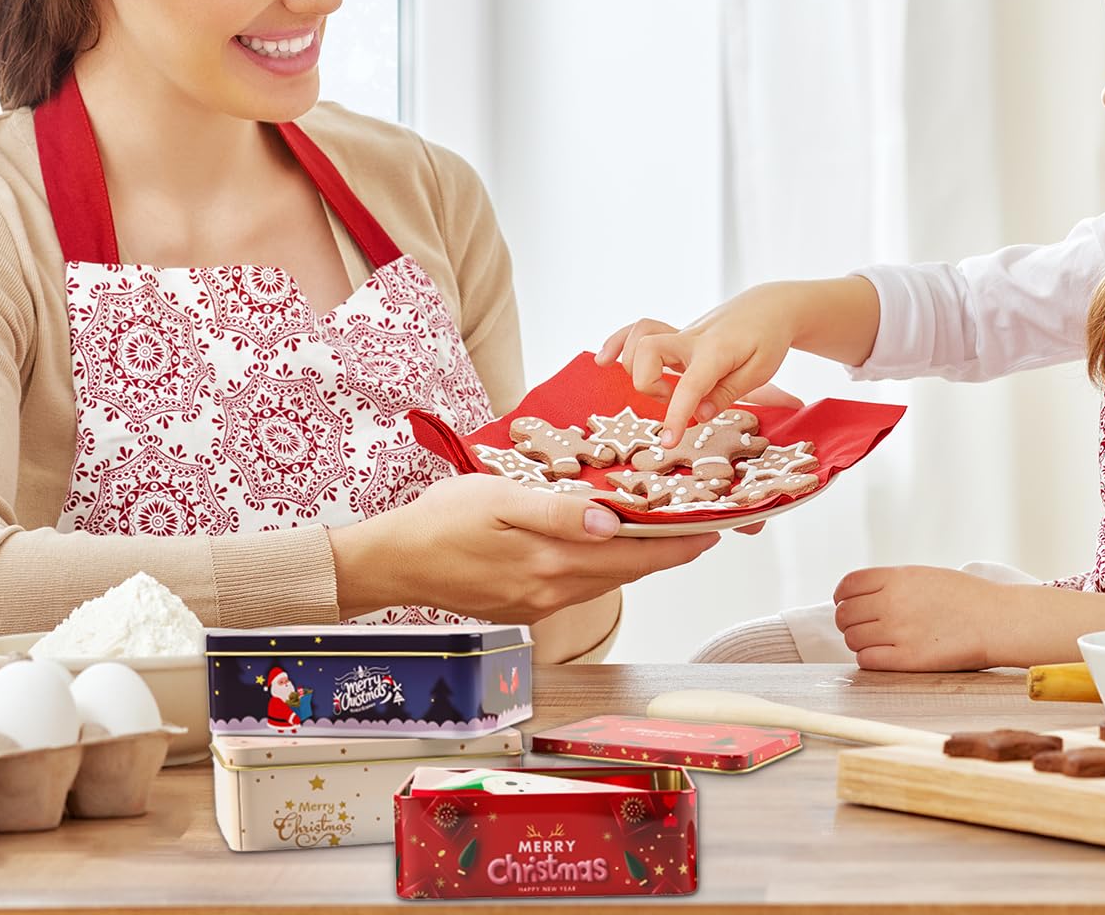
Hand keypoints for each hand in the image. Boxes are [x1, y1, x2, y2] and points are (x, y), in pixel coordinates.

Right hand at [332, 473, 719, 621]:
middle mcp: (551, 592)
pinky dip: (605, 565)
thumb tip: (613, 522)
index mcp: (550, 565)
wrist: (393, 562)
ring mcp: (538, 603)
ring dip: (638, 558)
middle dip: (668, 552)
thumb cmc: (441, 520)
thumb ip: (557, 513)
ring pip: (605, 579)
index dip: (675, 545)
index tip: (711, 530)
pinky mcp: (524, 604)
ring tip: (666, 531)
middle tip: (703, 529)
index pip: (631, 557)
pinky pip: (579, 584)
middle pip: (626, 572)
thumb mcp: (499, 500)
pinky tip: (609, 544)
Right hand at [596, 286, 800, 444]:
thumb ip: (728, 393)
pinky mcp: (674, 335)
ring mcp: (680, 334)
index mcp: (716, 351)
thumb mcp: (761, 370)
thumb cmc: (768, 340)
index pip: (689, 384)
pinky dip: (618, 343)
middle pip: (648, 350)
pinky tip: (604, 360)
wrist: (768, 307)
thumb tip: (700, 414)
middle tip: (675, 399)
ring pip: (639, 337)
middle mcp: (692, 339)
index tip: (668, 442)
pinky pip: (637, 331)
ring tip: (661, 387)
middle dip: (649, 384)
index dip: (676, 414)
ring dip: (636, 367)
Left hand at [833, 566, 1000, 670]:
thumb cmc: (965, 597)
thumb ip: (892, 582)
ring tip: (873, 641)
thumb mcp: (923, 575)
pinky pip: (867, 660)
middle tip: (859, 625)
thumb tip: (862, 595)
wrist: (997, 620)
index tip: (845, 602)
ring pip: (853, 638)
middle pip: (845, 613)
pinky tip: (881, 655)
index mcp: (896, 577)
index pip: (848, 585)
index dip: (841, 596)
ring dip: (857, 641)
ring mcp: (899, 631)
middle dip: (847, 620)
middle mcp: (892, 602)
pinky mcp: (909, 659)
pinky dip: (868, 658)